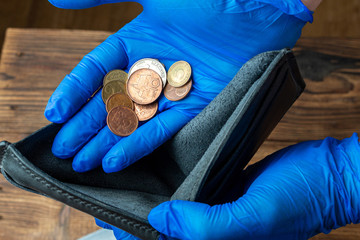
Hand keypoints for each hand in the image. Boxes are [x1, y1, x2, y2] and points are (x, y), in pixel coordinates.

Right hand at [45, 0, 311, 172]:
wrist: (257, 9)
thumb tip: (52, 2)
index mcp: (136, 41)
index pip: (96, 70)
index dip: (73, 92)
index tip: (54, 115)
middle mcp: (151, 67)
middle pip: (110, 101)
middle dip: (85, 126)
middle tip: (63, 150)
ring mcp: (172, 89)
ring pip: (132, 121)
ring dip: (106, 142)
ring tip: (82, 163)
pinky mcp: (194, 106)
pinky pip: (162, 128)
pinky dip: (138, 144)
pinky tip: (114, 161)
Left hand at [97, 134, 359, 238]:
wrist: (329, 173)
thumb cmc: (302, 197)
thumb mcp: (256, 216)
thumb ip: (206, 225)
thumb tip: (159, 220)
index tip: (112, 225)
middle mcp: (218, 236)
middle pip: (171, 235)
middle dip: (141, 224)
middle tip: (114, 204)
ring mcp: (220, 214)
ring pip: (180, 216)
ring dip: (157, 205)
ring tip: (131, 188)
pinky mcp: (225, 195)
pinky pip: (195, 196)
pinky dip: (177, 190)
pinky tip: (162, 177)